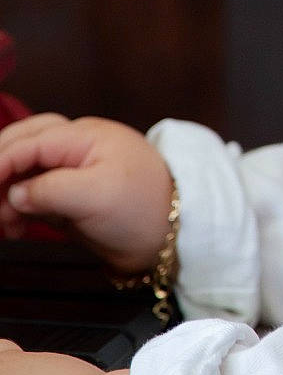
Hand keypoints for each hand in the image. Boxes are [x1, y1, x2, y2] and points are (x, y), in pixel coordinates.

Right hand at [0, 115, 173, 277]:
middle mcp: (75, 148)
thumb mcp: (97, 196)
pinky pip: (33, 194)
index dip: (1, 163)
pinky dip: (18, 208)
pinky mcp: (71, 197)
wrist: (174, 237)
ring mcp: (72, 171)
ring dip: (6, 193)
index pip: (28, 142)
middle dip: (0, 171)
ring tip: (5, 224)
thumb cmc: (142, 208)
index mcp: (82, 137)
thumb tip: (15, 193)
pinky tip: (15, 228)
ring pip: (24, 171)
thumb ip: (50, 190)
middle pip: (21, 146)